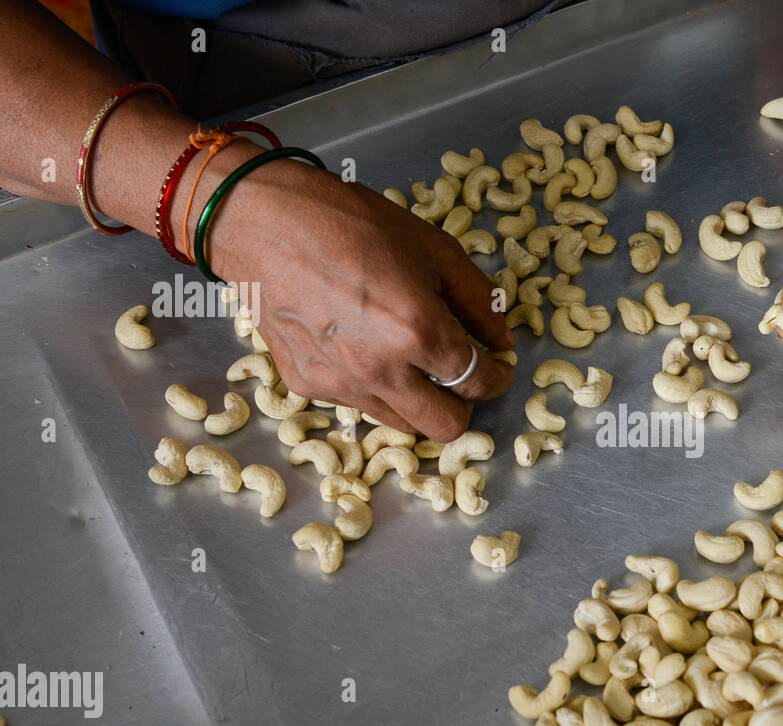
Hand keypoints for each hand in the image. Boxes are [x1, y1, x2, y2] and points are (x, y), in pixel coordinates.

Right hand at [209, 161, 514, 440]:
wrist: (261, 221)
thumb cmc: (350, 223)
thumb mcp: (432, 248)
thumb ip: (478, 299)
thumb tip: (503, 339)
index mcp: (418, 331)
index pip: (477, 382)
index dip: (498, 378)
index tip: (497, 369)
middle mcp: (380, 369)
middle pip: (444, 427)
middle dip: (463, 407)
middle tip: (462, 380)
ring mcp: (340, 383)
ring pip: (400, 423)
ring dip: (417, 401)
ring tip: (411, 361)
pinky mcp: (307, 385)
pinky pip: (357, 404)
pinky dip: (373, 388)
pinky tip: (366, 349)